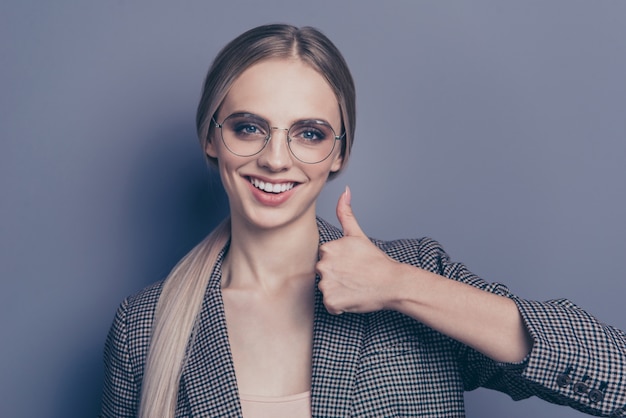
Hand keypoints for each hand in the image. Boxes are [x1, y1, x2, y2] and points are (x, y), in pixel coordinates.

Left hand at [317, 186, 401, 314]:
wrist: (392, 283)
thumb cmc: (376, 260)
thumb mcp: (358, 235)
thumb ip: (346, 213)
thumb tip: (344, 191)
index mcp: (327, 248)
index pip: (324, 260)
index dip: (339, 264)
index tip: (353, 265)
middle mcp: (323, 265)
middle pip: (323, 275)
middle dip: (336, 277)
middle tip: (355, 276)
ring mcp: (327, 284)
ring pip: (326, 290)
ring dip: (338, 292)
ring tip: (355, 287)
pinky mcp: (331, 301)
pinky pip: (331, 306)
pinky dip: (340, 306)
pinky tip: (353, 297)